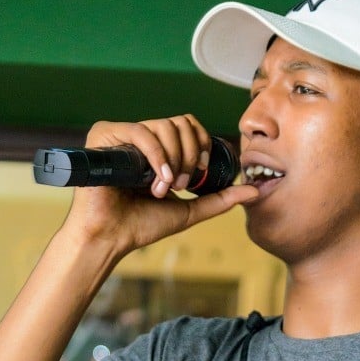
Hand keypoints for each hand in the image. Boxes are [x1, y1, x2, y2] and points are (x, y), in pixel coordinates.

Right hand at [61, 114, 257, 257]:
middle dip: (189, 154)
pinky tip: (157, 178)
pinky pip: (140, 131)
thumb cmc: (142, 225)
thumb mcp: (190, 210)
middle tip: (181, 184)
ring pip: (165, 126)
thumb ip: (221, 199)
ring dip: (173, 160)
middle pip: (181, 123)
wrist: (111, 237)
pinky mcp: (104, 135)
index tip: (198, 174)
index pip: (189, 127)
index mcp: (159, 149)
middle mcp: (141, 137)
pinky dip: (156, 154)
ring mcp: (122, 134)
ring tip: (163, 187)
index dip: (201, 145)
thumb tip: (255, 190)